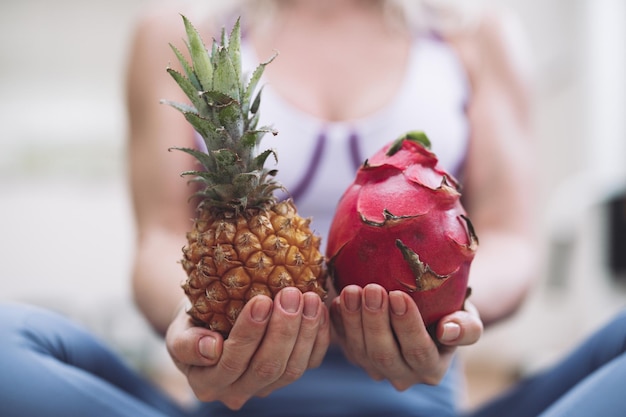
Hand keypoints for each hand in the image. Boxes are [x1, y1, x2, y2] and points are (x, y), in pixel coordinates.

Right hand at [166, 287, 329, 409]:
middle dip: (282, 330)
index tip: (261, 300)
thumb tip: (211, 349)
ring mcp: (267, 386)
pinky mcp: (289, 373)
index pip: (231, 363)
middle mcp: (238, 391)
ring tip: (308, 297)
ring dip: (305, 331)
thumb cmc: (194, 319)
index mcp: (208, 383)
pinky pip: (310, 361)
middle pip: (267, 368)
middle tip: (291, 294)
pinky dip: (318, 336)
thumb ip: (186, 343)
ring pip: (292, 369)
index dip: (249, 334)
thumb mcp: (178, 328)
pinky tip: (318, 308)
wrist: (212, 317)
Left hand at [330, 284, 482, 389]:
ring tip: (352, 290)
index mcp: (431, 368)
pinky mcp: (355, 354)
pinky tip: (338, 298)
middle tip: (371, 289)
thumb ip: (466, 327)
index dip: (406, 325)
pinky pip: (342, 341)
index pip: (418, 350)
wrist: (428, 309)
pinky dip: (338, 321)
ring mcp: (374, 367)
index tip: (397, 295)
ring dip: (353, 318)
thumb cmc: (451, 312)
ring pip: (359, 349)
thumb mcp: (468, 316)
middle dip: (375, 320)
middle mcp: (402, 374)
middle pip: (384, 353)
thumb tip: (448, 331)